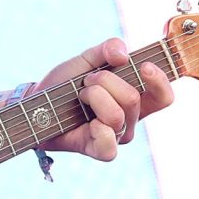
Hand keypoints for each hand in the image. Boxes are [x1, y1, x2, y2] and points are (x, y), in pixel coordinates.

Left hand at [34, 37, 173, 161]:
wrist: (36, 102)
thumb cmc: (65, 83)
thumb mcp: (87, 58)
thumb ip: (107, 49)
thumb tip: (123, 55)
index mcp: (135, 98)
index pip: (163, 96)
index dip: (159, 80)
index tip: (144, 65)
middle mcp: (130, 119)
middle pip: (134, 99)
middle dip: (106, 81)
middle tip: (87, 80)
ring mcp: (115, 136)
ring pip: (117, 115)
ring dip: (94, 97)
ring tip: (80, 95)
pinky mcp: (98, 150)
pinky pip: (110, 147)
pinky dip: (99, 131)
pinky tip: (89, 122)